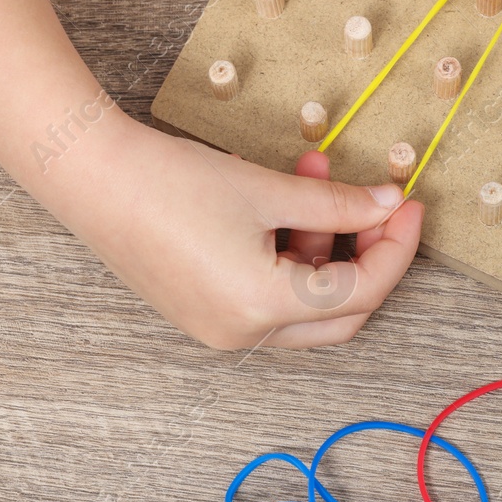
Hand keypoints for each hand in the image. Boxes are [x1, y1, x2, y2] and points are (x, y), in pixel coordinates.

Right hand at [49, 118, 422, 349]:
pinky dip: (288, 251)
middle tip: (379, 204)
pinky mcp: (204, 310)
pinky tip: (282, 197)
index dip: (396, 246)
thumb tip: (387, 203)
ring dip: (321, 239)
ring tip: (314, 169)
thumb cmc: (173, 182)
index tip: (409, 204)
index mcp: (263, 308)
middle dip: (366, 255)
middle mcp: (243, 333)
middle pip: (339, 312)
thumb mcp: (269, 190)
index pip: (361, 291)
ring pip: (303, 300)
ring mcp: (220, 327)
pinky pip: (268, 292)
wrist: (92, 177)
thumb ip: (338, 203)